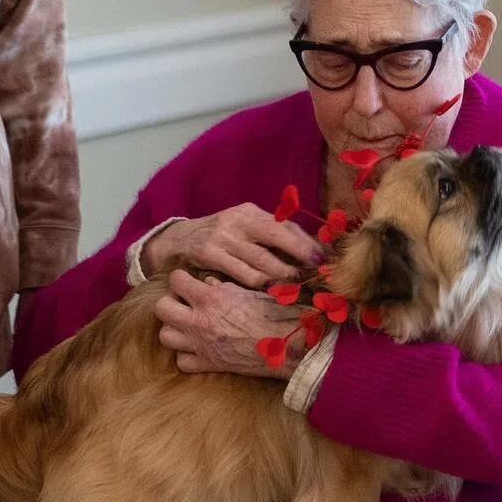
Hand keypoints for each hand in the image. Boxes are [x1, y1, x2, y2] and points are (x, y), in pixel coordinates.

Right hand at [142, 204, 323, 288]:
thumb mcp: (242, 230)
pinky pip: (240, 271)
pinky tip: (270, 290)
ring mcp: (223, 236)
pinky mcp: (209, 253)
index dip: (306, 242)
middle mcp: (238, 220)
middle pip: (277, 236)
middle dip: (300, 255)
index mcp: (250, 212)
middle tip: (318, 271)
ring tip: (299, 285)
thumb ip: (269, 236)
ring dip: (282, 273)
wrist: (176, 241)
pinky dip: (258, 282)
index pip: (285, 225)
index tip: (325, 258)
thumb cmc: (218, 239)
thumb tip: (308, 250)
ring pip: (260, 258)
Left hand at [154, 269, 306, 378]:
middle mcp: (199, 321)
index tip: (188, 281)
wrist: (288, 345)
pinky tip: (197, 347)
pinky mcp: (208, 364)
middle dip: (169, 302)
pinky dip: (186, 354)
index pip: (175, 280)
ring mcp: (201, 345)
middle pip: (161, 308)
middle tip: (184, 303)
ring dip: (174, 328)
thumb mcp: (248, 291)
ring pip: (165, 336)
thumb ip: (222, 286)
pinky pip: (182, 361)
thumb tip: (207, 282)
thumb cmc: (274, 313)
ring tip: (187, 324)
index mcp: (210, 299)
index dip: (180, 279)